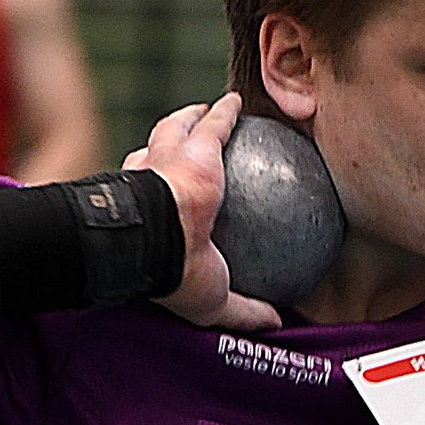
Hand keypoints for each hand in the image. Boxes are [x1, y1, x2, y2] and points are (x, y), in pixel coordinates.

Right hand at [126, 93, 280, 331]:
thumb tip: (275, 321)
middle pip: (154, 158)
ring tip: (203, 112)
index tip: (174, 197)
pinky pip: (214, 123)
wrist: (161, 244)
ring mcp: (167, 161)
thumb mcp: (214, 303)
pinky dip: (224, 111)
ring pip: (176, 130)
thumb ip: (244, 309)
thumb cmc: (178, 276)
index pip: (151, 202)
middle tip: (184, 144)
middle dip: (165, 147)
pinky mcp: (194, 147)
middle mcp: (149, 184)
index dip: (157, 193)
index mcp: (150, 221)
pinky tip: (238, 102)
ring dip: (189, 119)